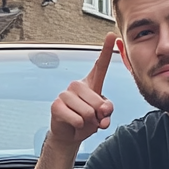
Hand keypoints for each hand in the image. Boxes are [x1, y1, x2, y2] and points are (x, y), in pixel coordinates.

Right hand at [50, 32, 115, 146]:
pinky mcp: (56, 105)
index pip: (100, 65)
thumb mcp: (103, 116)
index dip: (106, 50)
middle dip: (99, 116)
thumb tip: (103, 110)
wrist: (70, 134)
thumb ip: (108, 110)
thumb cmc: (88, 121)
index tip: (111, 35)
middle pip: (97, 101)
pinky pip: (77, 119)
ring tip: (83, 121)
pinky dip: (79, 126)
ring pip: (88, 112)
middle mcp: (78, 85)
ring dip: (88, 122)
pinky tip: (74, 124)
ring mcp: (65, 93)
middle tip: (92, 119)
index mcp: (91, 83)